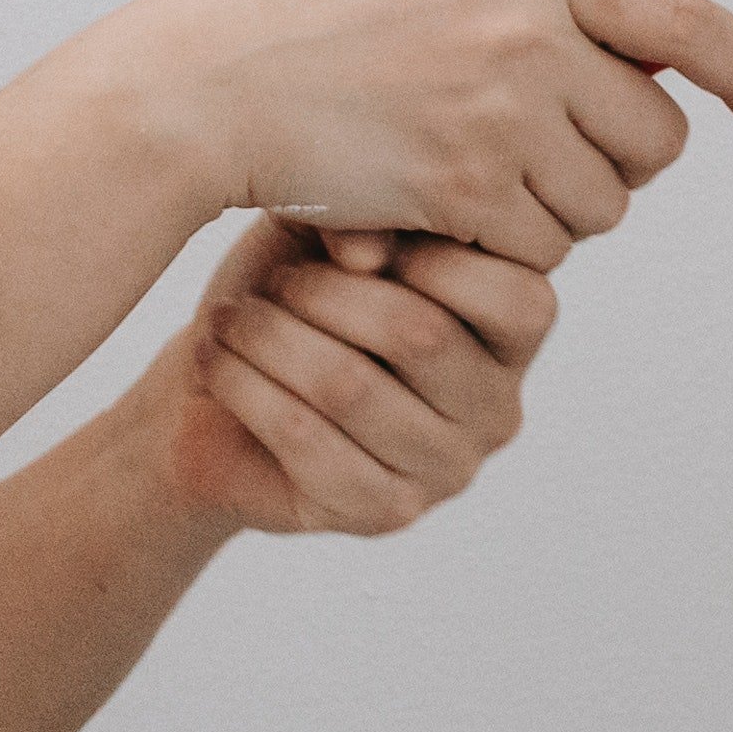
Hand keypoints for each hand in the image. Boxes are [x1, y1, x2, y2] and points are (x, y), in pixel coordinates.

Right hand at [100, 0, 732, 273]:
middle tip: (560, 159)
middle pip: (655, 133)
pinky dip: (503, 247)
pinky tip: (445, 213)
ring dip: (558, 209)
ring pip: (603, 201)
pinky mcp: (465, 189)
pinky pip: (539, 246)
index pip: (689, 21)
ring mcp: (502, 113)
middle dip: (623, 161)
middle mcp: (532, 34)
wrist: (219, 83)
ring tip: (482, 180)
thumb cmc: (323, 21)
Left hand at [151, 215, 562, 537]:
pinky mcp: (384, 513)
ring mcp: (446, 471)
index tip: (344, 237)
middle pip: (422, 336)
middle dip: (327, 294)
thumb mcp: (326, 234)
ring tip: (233, 317)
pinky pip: (307, 440)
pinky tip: (218, 359)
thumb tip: (368, 253)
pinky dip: (248, 387)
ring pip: (352, 387)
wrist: (214, 397)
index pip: (518, 298)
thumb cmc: (291, 297)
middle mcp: (497, 410)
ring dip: (274, 339)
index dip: (427, 251)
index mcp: (513, 335)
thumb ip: (364, 217)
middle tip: (273, 281)